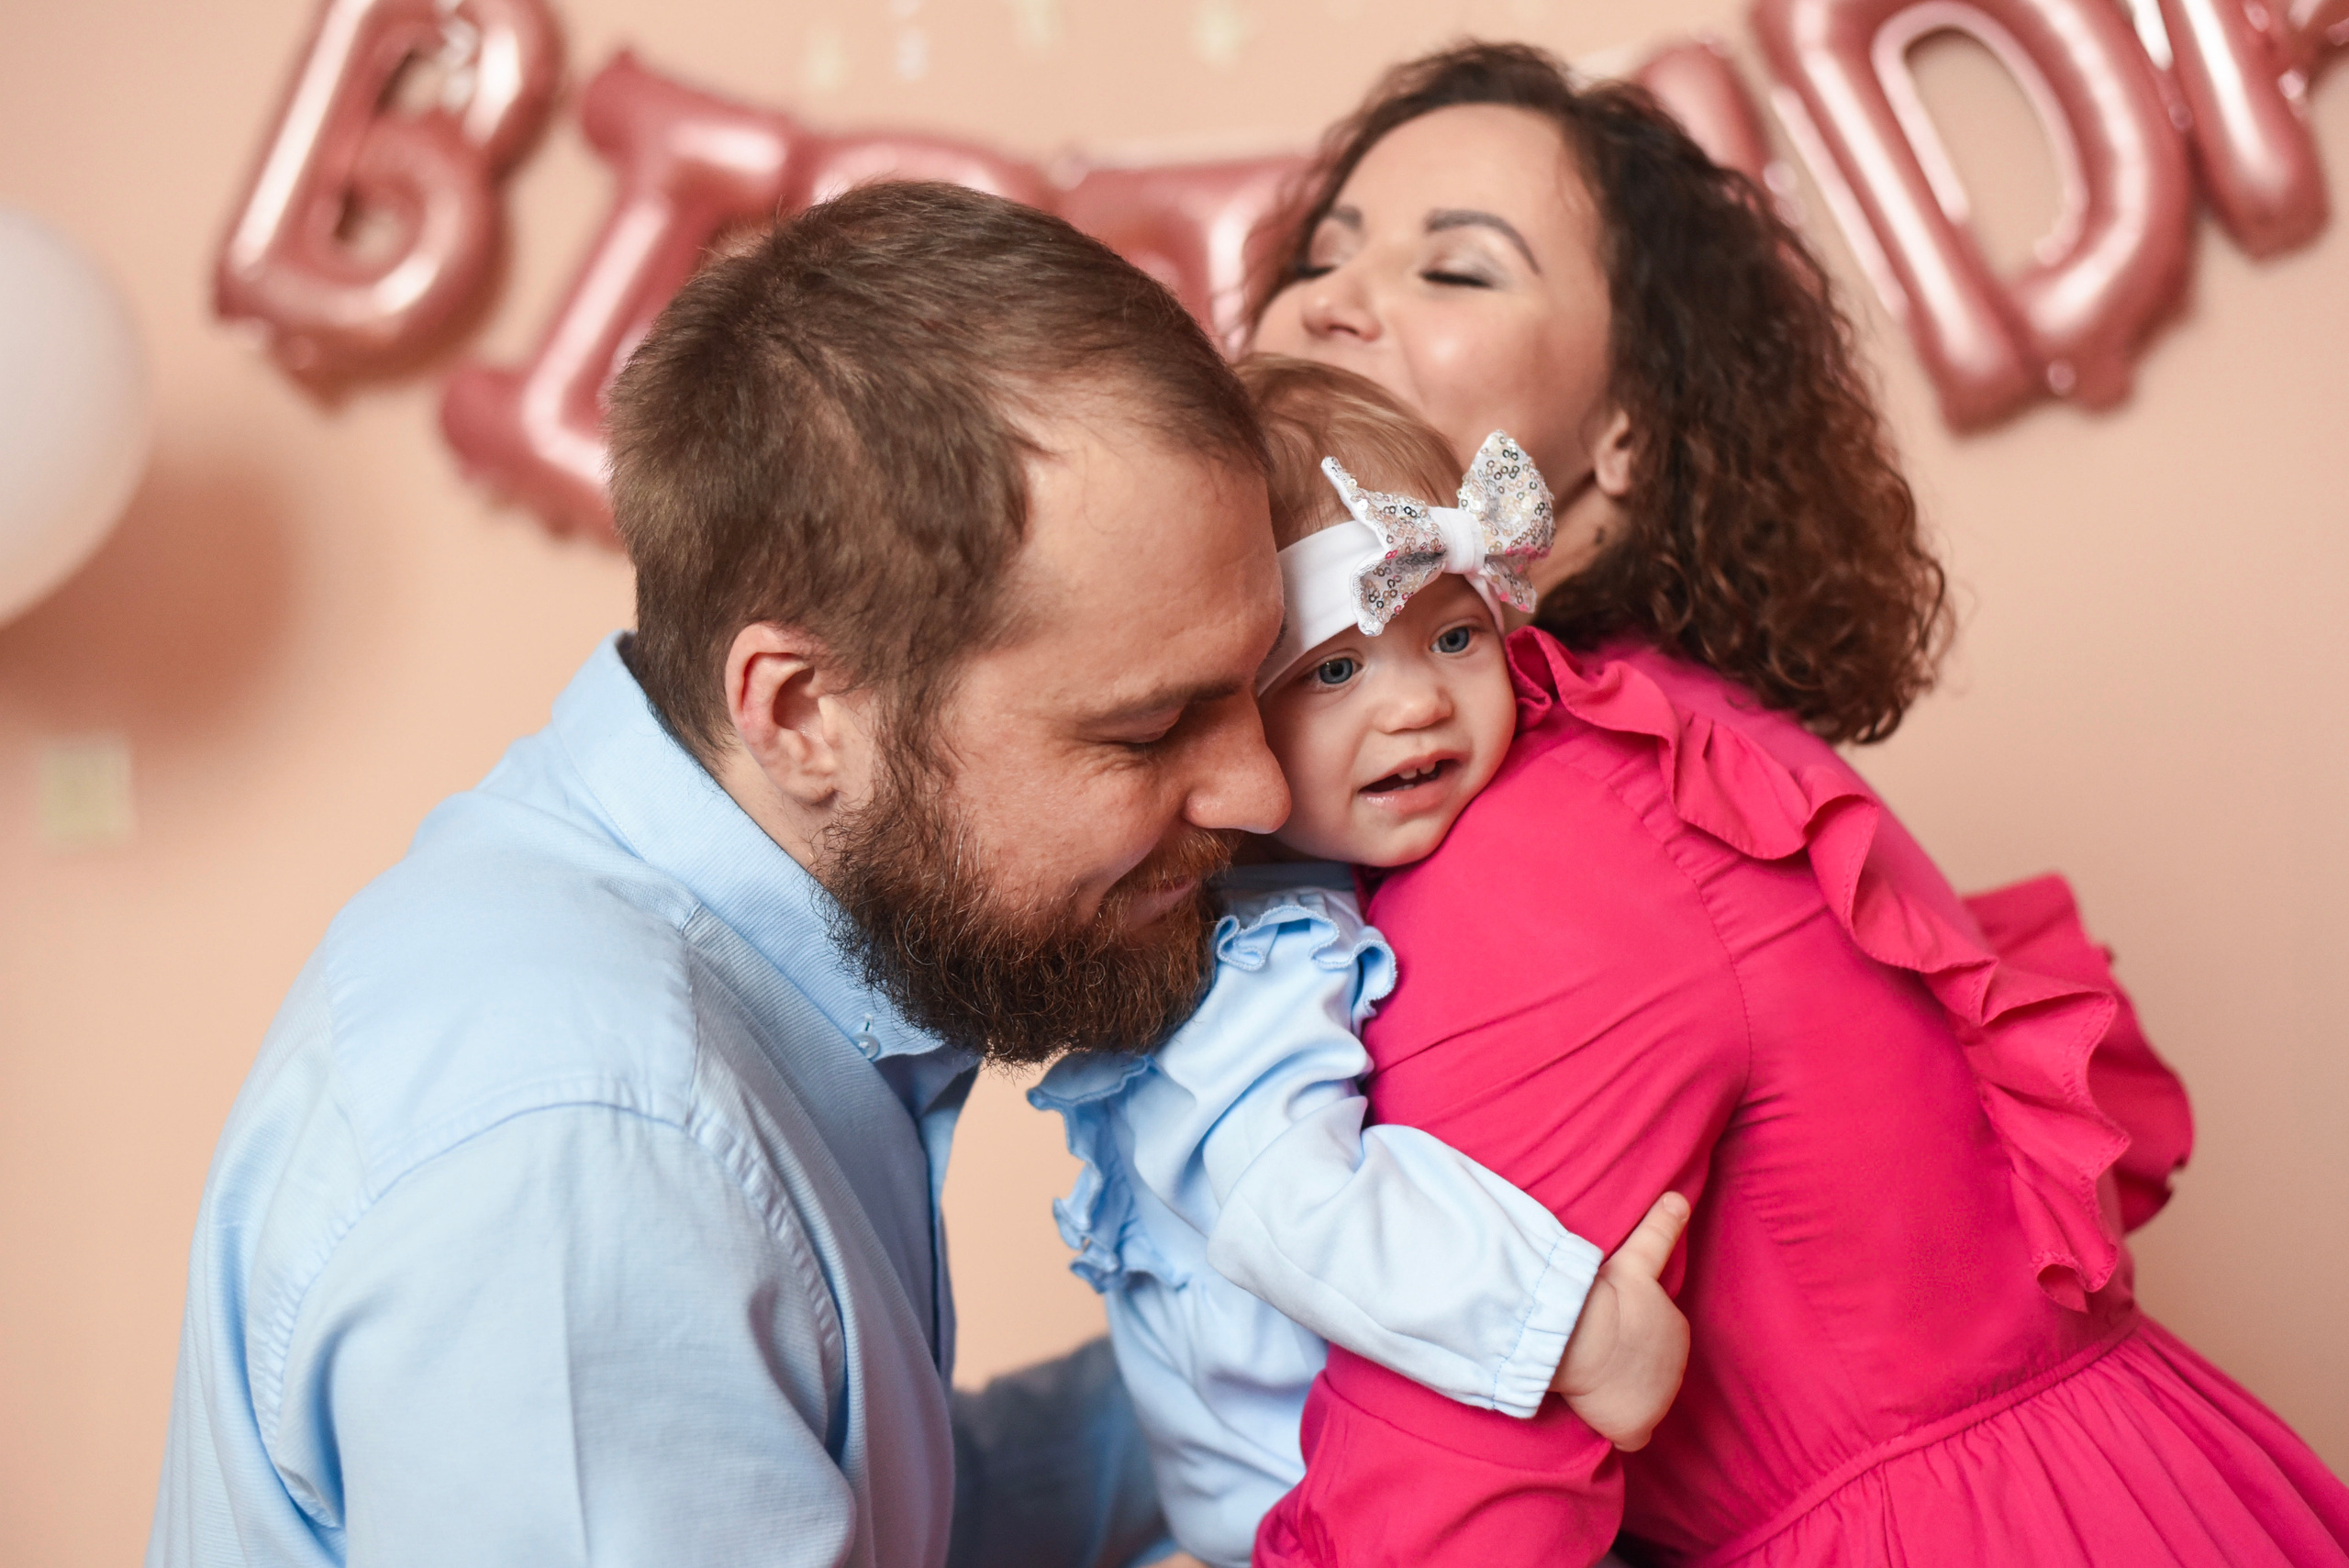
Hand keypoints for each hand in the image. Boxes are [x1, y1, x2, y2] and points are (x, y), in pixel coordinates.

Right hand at [1548, 1191, 1690, 1450]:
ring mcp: (1659, 1398)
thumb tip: (1679, 1198)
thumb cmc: (1608, 1296)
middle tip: (1594, 1349)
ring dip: (1620, 1390)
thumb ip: (1660, 1231)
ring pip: (1640, 1395)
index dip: (1631, 1330)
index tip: (1606, 1325)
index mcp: (1677, 1327)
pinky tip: (1603, 1420)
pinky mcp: (1637, 1426)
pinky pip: (1633, 1435)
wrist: (1587, 1335)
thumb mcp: (1639, 1255)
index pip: (1659, 1334)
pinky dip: (1621, 1428)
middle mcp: (1675, 1365)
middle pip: (1651, 1366)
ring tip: (1590, 1377)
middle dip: (1629, 1359)